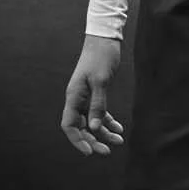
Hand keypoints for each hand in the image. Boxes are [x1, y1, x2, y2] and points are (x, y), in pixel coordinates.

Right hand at [61, 35, 126, 156]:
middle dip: (93, 140)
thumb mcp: (100, 81)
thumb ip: (98, 105)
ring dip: (104, 133)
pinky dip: (109, 122)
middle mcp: (77, 99)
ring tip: (119, 141)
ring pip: (92, 122)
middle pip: (81, 127)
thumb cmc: (101, 57)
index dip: (77, 140)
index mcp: (74, 96)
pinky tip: (119, 129)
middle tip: (108, 151)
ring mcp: (86, 97)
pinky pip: (100, 113)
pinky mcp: (96, 93)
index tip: (90, 151)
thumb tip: (94, 128)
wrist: (104, 38)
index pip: (69, 125)